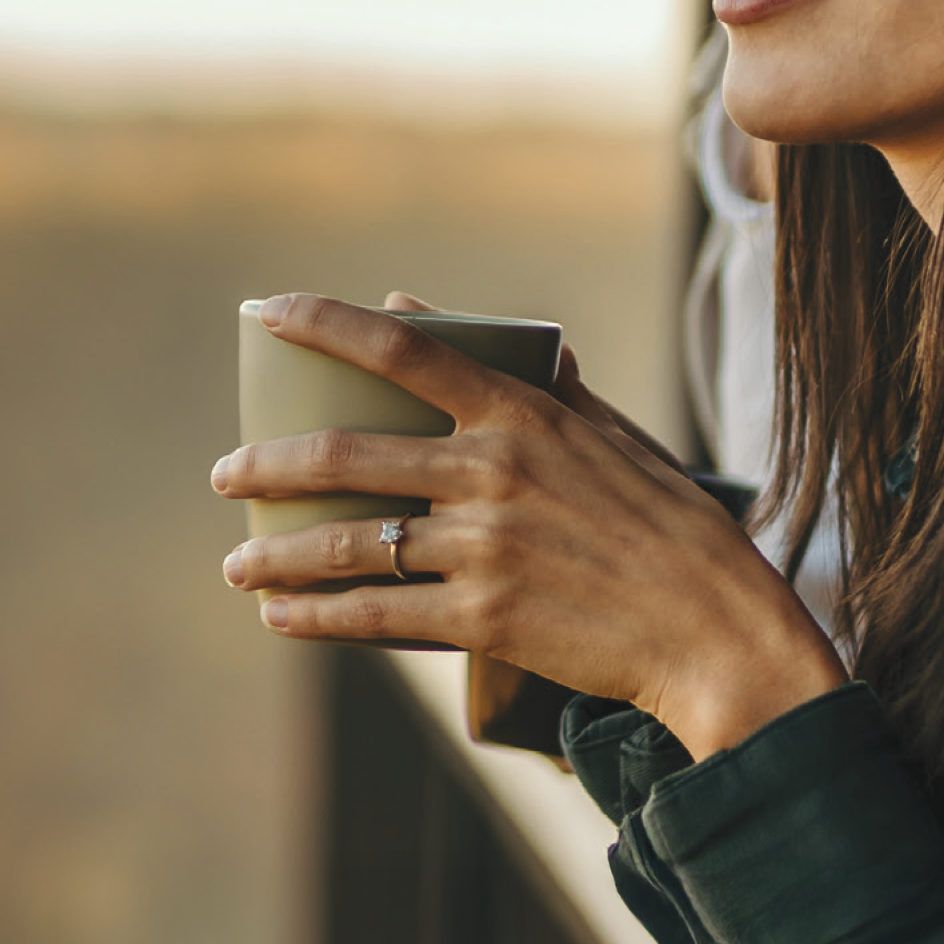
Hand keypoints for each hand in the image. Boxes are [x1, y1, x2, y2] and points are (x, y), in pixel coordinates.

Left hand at [213, 293, 840, 760]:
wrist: (716, 632)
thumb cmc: (674, 528)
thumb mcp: (616, 435)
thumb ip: (537, 378)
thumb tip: (449, 318)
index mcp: (525, 414)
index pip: (403, 349)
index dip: (324, 323)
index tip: (265, 311)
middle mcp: (494, 473)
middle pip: (344, 455)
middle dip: (265, 465)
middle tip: (227, 475)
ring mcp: (485, 549)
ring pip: (348, 543)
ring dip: (276, 554)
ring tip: (238, 566)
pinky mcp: (484, 620)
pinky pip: (375, 616)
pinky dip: (316, 618)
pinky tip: (280, 617)